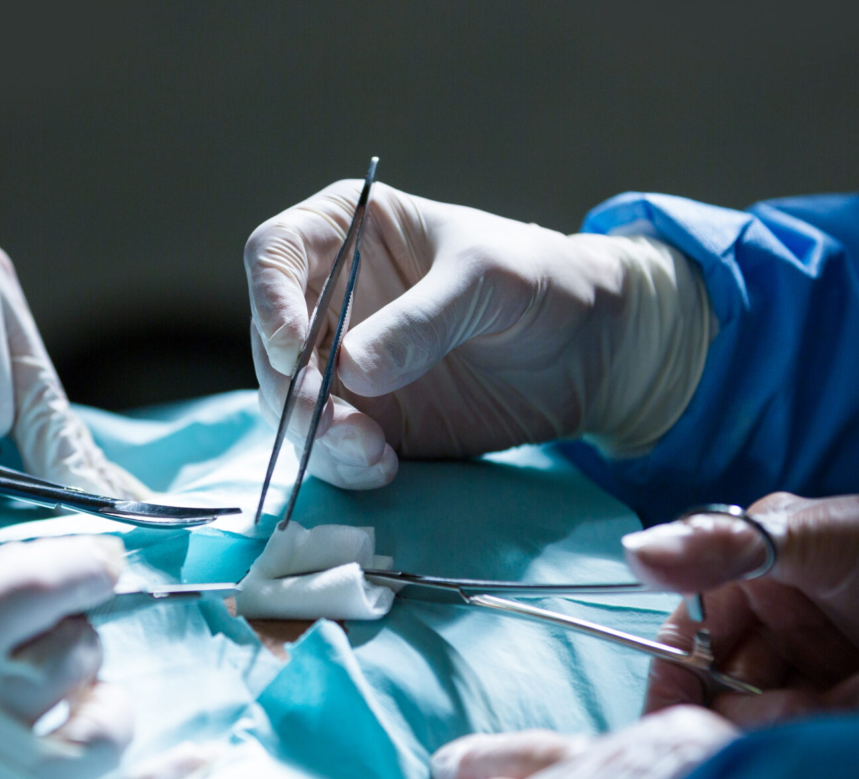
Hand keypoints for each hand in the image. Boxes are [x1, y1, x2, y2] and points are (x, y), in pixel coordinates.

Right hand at [244, 181, 717, 488]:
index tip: (298, 349)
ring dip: (316, 436)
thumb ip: (422, 321)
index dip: (270, 301)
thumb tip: (353, 370)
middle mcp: (327, 299)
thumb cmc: (537, 279)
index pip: (272, 254)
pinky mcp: (365, 420)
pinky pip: (329, 447)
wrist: (589, 347)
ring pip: (290, 403)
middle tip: (334, 421)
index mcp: (343, 233)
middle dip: (294, 388)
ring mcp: (341, 365)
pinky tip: (383, 467)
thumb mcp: (486, 280)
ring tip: (371, 453)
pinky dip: (344, 463)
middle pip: (272, 342)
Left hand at [413, 707, 736, 778]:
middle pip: (512, 771)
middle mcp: (580, 777)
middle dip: (474, 774)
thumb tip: (726, 764)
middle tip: (442, 774)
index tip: (496, 752)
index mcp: (631, 752)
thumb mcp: (733, 761)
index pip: (560, 749)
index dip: (519, 752)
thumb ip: (707, 764)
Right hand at [625, 493, 858, 726]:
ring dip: (808, 719)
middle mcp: (779, 630)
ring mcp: (819, 675)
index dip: (677, 683)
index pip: (687, 643)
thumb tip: (633, 552)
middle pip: (724, 697)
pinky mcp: (857, 718)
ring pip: (768, 727)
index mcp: (753, 580)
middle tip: (806, 701)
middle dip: (758, 707)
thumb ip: (724, 547)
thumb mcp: (819, 537)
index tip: (674, 723)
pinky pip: (817, 746)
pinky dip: (840, 732)